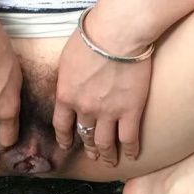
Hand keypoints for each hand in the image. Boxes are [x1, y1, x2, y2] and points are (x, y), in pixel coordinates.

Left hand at [53, 5, 153, 164]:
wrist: (117, 32)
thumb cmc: (92, 36)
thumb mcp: (68, 57)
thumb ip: (68, 76)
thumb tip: (70, 80)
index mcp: (66, 95)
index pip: (62, 124)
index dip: (64, 137)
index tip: (67, 145)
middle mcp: (84, 109)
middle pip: (85, 134)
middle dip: (88, 147)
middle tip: (92, 155)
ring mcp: (108, 112)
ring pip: (105, 142)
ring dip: (106, 154)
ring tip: (109, 161)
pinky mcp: (131, 110)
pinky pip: (129, 138)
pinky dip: (130, 150)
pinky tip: (132, 156)